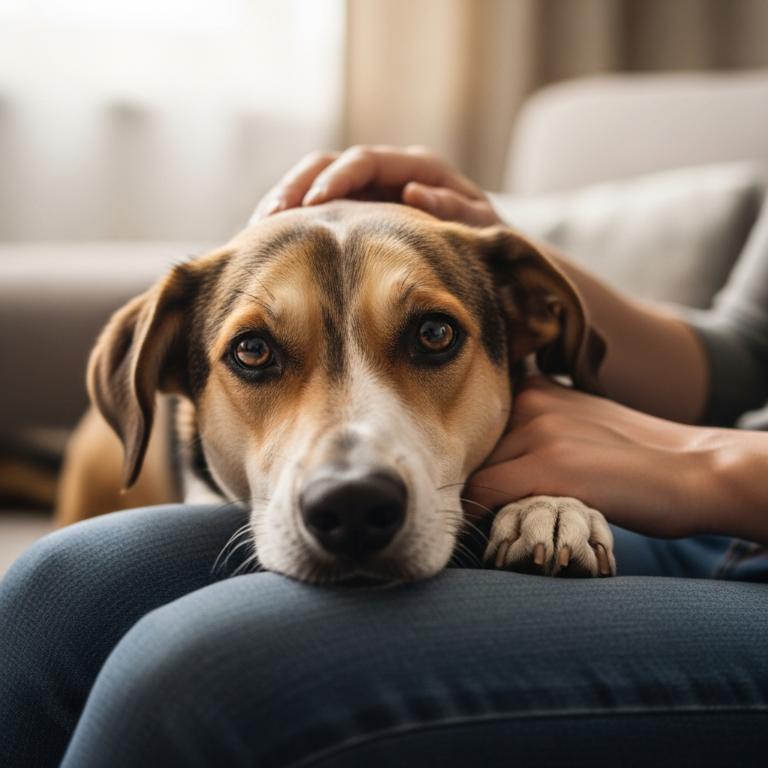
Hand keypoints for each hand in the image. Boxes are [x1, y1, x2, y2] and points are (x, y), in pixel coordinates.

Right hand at [251, 145, 501, 226]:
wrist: (479, 260)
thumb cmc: (480, 242)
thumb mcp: (478, 227)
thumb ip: (454, 209)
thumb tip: (414, 192)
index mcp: (415, 168)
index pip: (364, 161)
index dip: (336, 178)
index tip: (315, 205)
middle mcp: (384, 175)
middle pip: (326, 165)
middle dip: (296, 188)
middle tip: (270, 218)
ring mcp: (365, 194)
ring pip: (312, 185)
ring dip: (283, 205)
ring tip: (258, 232)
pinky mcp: (352, 216)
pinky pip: (314, 213)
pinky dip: (290, 224)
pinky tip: (268, 243)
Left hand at [463, 376, 720, 539]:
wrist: (694, 470)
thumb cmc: (634, 457)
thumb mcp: (578, 424)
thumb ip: (534, 430)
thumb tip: (491, 461)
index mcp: (535, 388)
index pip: (476, 430)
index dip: (471, 464)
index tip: (474, 492)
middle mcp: (531, 400)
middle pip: (473, 452)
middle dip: (475, 483)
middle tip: (480, 515)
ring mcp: (539, 428)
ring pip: (476, 472)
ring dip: (480, 503)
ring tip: (494, 527)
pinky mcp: (551, 463)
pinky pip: (486, 492)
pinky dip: (480, 517)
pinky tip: (493, 535)